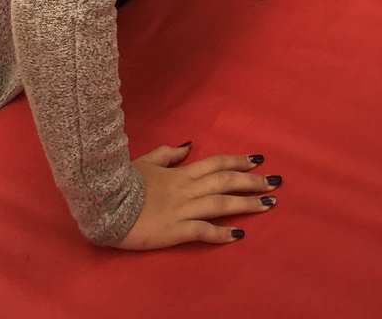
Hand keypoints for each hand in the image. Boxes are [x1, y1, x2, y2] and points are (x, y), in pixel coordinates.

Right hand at [111, 143, 280, 250]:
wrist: (105, 203)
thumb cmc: (124, 182)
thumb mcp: (147, 161)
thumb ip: (169, 154)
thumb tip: (189, 145)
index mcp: (182, 172)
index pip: (217, 164)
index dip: (239, 161)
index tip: (259, 161)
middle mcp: (188, 188)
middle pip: (226, 181)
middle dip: (253, 181)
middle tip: (276, 182)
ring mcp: (183, 209)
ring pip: (221, 203)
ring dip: (247, 204)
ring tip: (268, 204)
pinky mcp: (175, 230)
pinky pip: (203, 230)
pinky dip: (221, 233)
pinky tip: (238, 235)